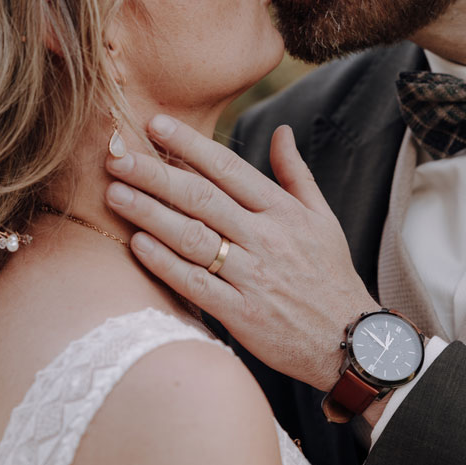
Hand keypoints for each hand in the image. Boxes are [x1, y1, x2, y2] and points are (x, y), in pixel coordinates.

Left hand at [105, 114, 378, 390]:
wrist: (350, 340)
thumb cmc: (330, 275)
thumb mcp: (322, 218)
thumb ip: (295, 173)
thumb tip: (281, 130)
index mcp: (283, 211)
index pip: (228, 168)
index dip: (189, 144)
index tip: (154, 124)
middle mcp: (266, 238)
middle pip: (201, 198)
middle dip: (155, 173)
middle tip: (116, 155)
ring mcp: (253, 276)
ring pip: (192, 237)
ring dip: (150, 214)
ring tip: (115, 193)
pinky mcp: (241, 314)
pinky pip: (196, 283)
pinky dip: (165, 263)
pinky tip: (137, 244)